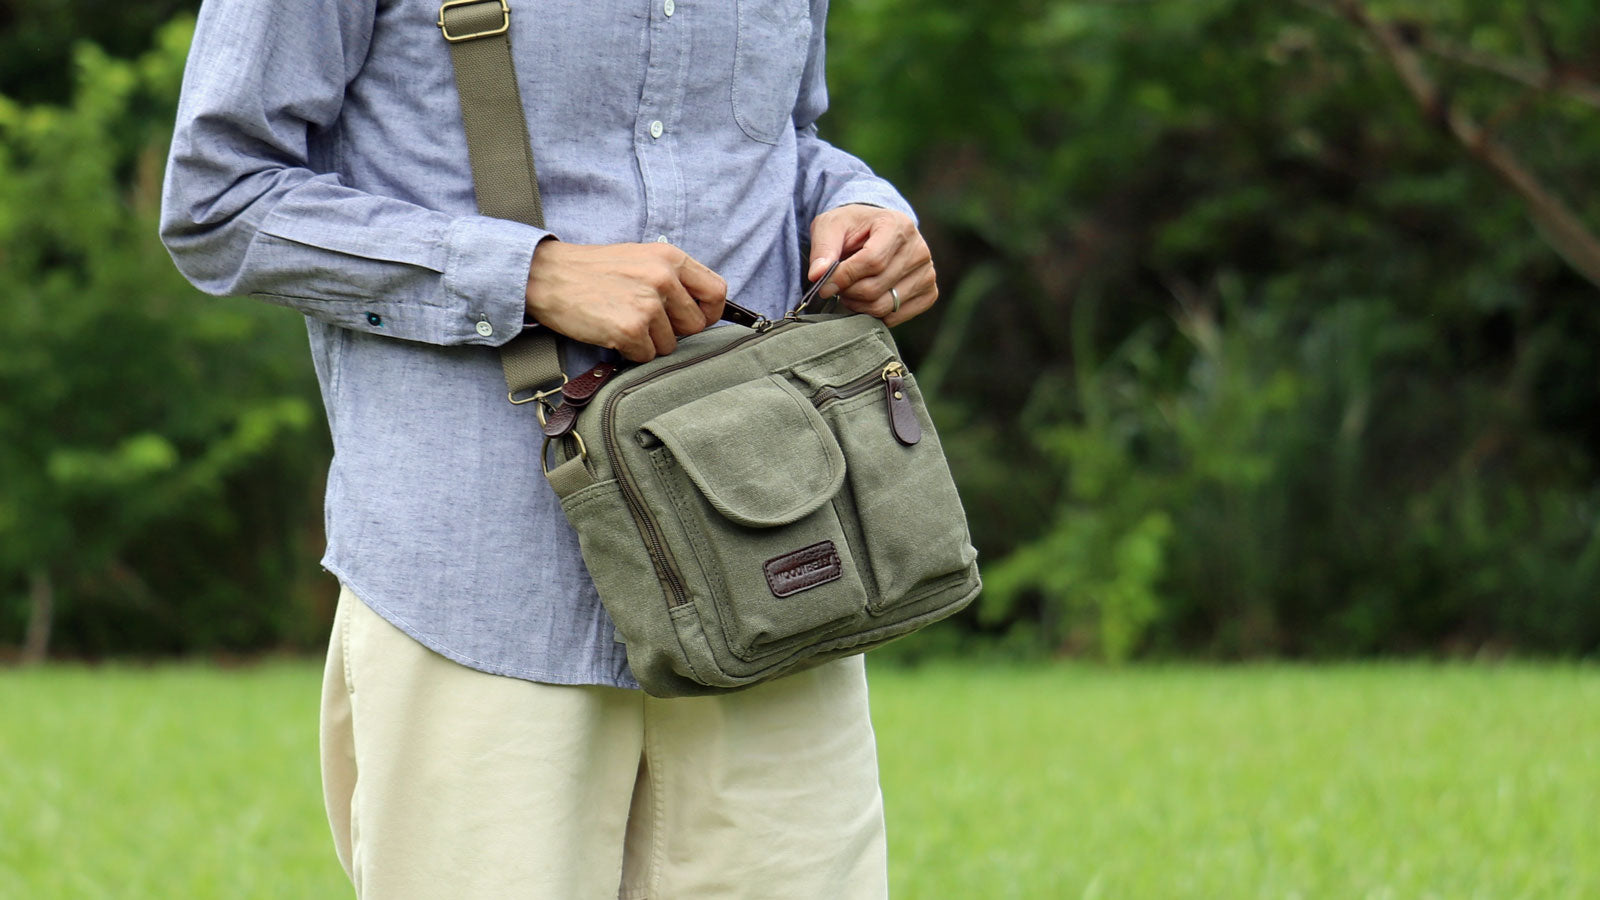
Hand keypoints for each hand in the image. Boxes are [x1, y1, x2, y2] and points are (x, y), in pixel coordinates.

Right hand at [525, 241, 727, 361]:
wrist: (546, 275)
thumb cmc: (591, 270)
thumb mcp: (639, 259)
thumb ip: (671, 278)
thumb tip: (700, 309)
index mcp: (670, 258)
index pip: (717, 292)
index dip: (710, 313)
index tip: (693, 320)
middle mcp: (664, 278)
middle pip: (696, 325)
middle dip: (674, 332)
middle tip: (645, 322)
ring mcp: (648, 304)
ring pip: (670, 345)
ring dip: (648, 343)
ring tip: (621, 321)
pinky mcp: (630, 329)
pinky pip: (646, 356)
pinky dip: (629, 352)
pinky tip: (610, 332)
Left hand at [806, 205, 936, 325]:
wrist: (876, 231)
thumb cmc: (852, 228)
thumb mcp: (831, 227)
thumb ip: (823, 249)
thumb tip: (817, 276)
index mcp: (897, 225)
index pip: (872, 261)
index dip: (844, 277)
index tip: (824, 285)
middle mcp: (919, 249)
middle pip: (876, 287)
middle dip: (848, 292)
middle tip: (836, 288)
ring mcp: (927, 273)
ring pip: (885, 305)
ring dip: (859, 305)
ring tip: (849, 291)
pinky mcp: (929, 292)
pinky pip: (898, 316)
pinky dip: (876, 314)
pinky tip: (866, 300)